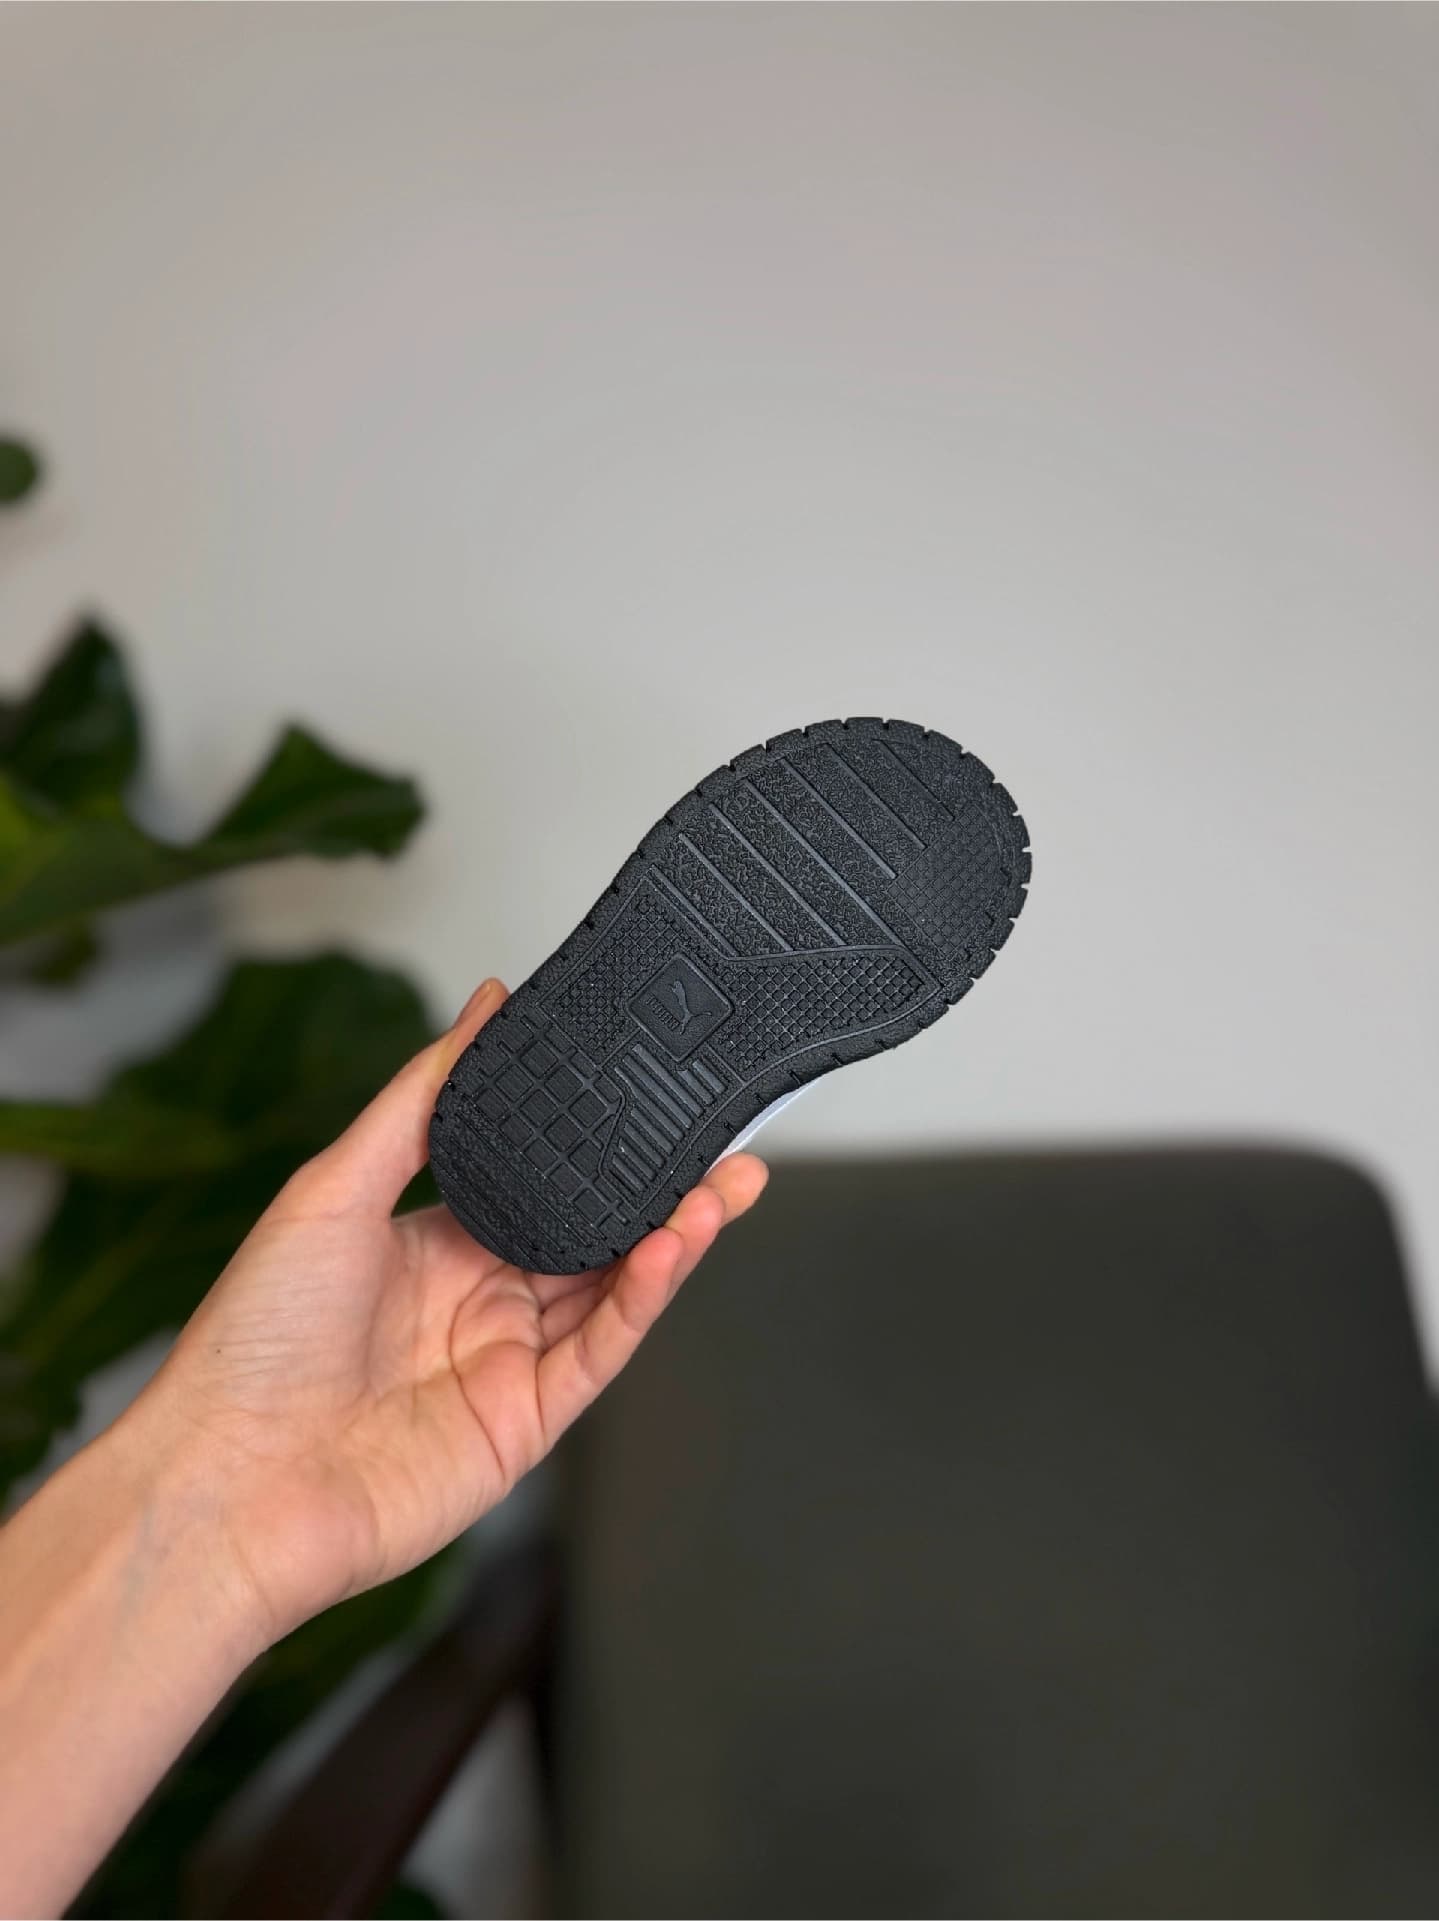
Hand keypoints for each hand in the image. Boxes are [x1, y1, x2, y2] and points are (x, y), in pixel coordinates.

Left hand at [124, 977, 767, 1644]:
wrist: (226, 1481)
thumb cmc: (253, 1338)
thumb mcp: (334, 1185)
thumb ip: (425, 1096)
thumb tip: (485, 1003)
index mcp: (437, 1243)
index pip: (543, 1181)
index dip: (602, 1144)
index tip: (654, 1094)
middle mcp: (480, 1300)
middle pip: (596, 1234)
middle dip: (665, 1190)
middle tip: (728, 1143)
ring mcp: (507, 1363)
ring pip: (613, 1289)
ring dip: (672, 1237)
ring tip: (727, 1185)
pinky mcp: (526, 1424)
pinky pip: (599, 1351)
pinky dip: (640, 1299)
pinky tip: (668, 1247)